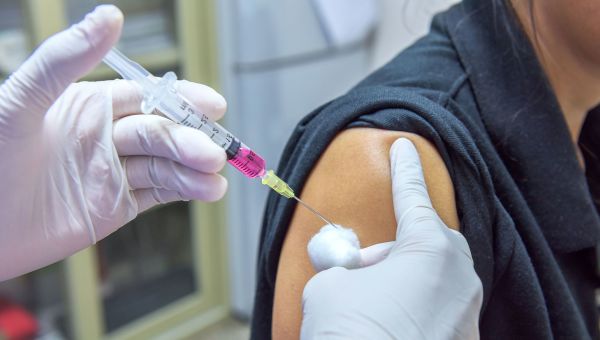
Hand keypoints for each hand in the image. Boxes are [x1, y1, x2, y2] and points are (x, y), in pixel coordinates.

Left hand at [0, 5, 227, 280]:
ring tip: (215, 180)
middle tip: (213, 153)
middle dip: (190, 142)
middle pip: (162, 133)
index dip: (183, 100)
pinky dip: (184, 191)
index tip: (212, 105)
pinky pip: (158, 194)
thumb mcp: (22, 100)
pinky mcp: (116, 205)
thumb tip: (109, 15)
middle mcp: (107, 135)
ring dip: (194, 171)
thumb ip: (66, 59)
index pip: (149, 97)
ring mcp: (113, 171)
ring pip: (166, 166)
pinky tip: (205, 190)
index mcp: (90, 104)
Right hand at [301, 138, 482, 338]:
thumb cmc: (351, 332)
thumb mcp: (330, 285)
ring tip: (366, 306)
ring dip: (397, 283)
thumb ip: (344, 266)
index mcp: (431, 251)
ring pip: (428, 280)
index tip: (405, 147)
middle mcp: (459, 279)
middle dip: (389, 250)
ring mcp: (465, 314)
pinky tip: (384, 326)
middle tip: (358, 268)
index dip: (404, 170)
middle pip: (423, 244)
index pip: (414, 196)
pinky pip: (434, 309)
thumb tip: (350, 272)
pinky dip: (409, 310)